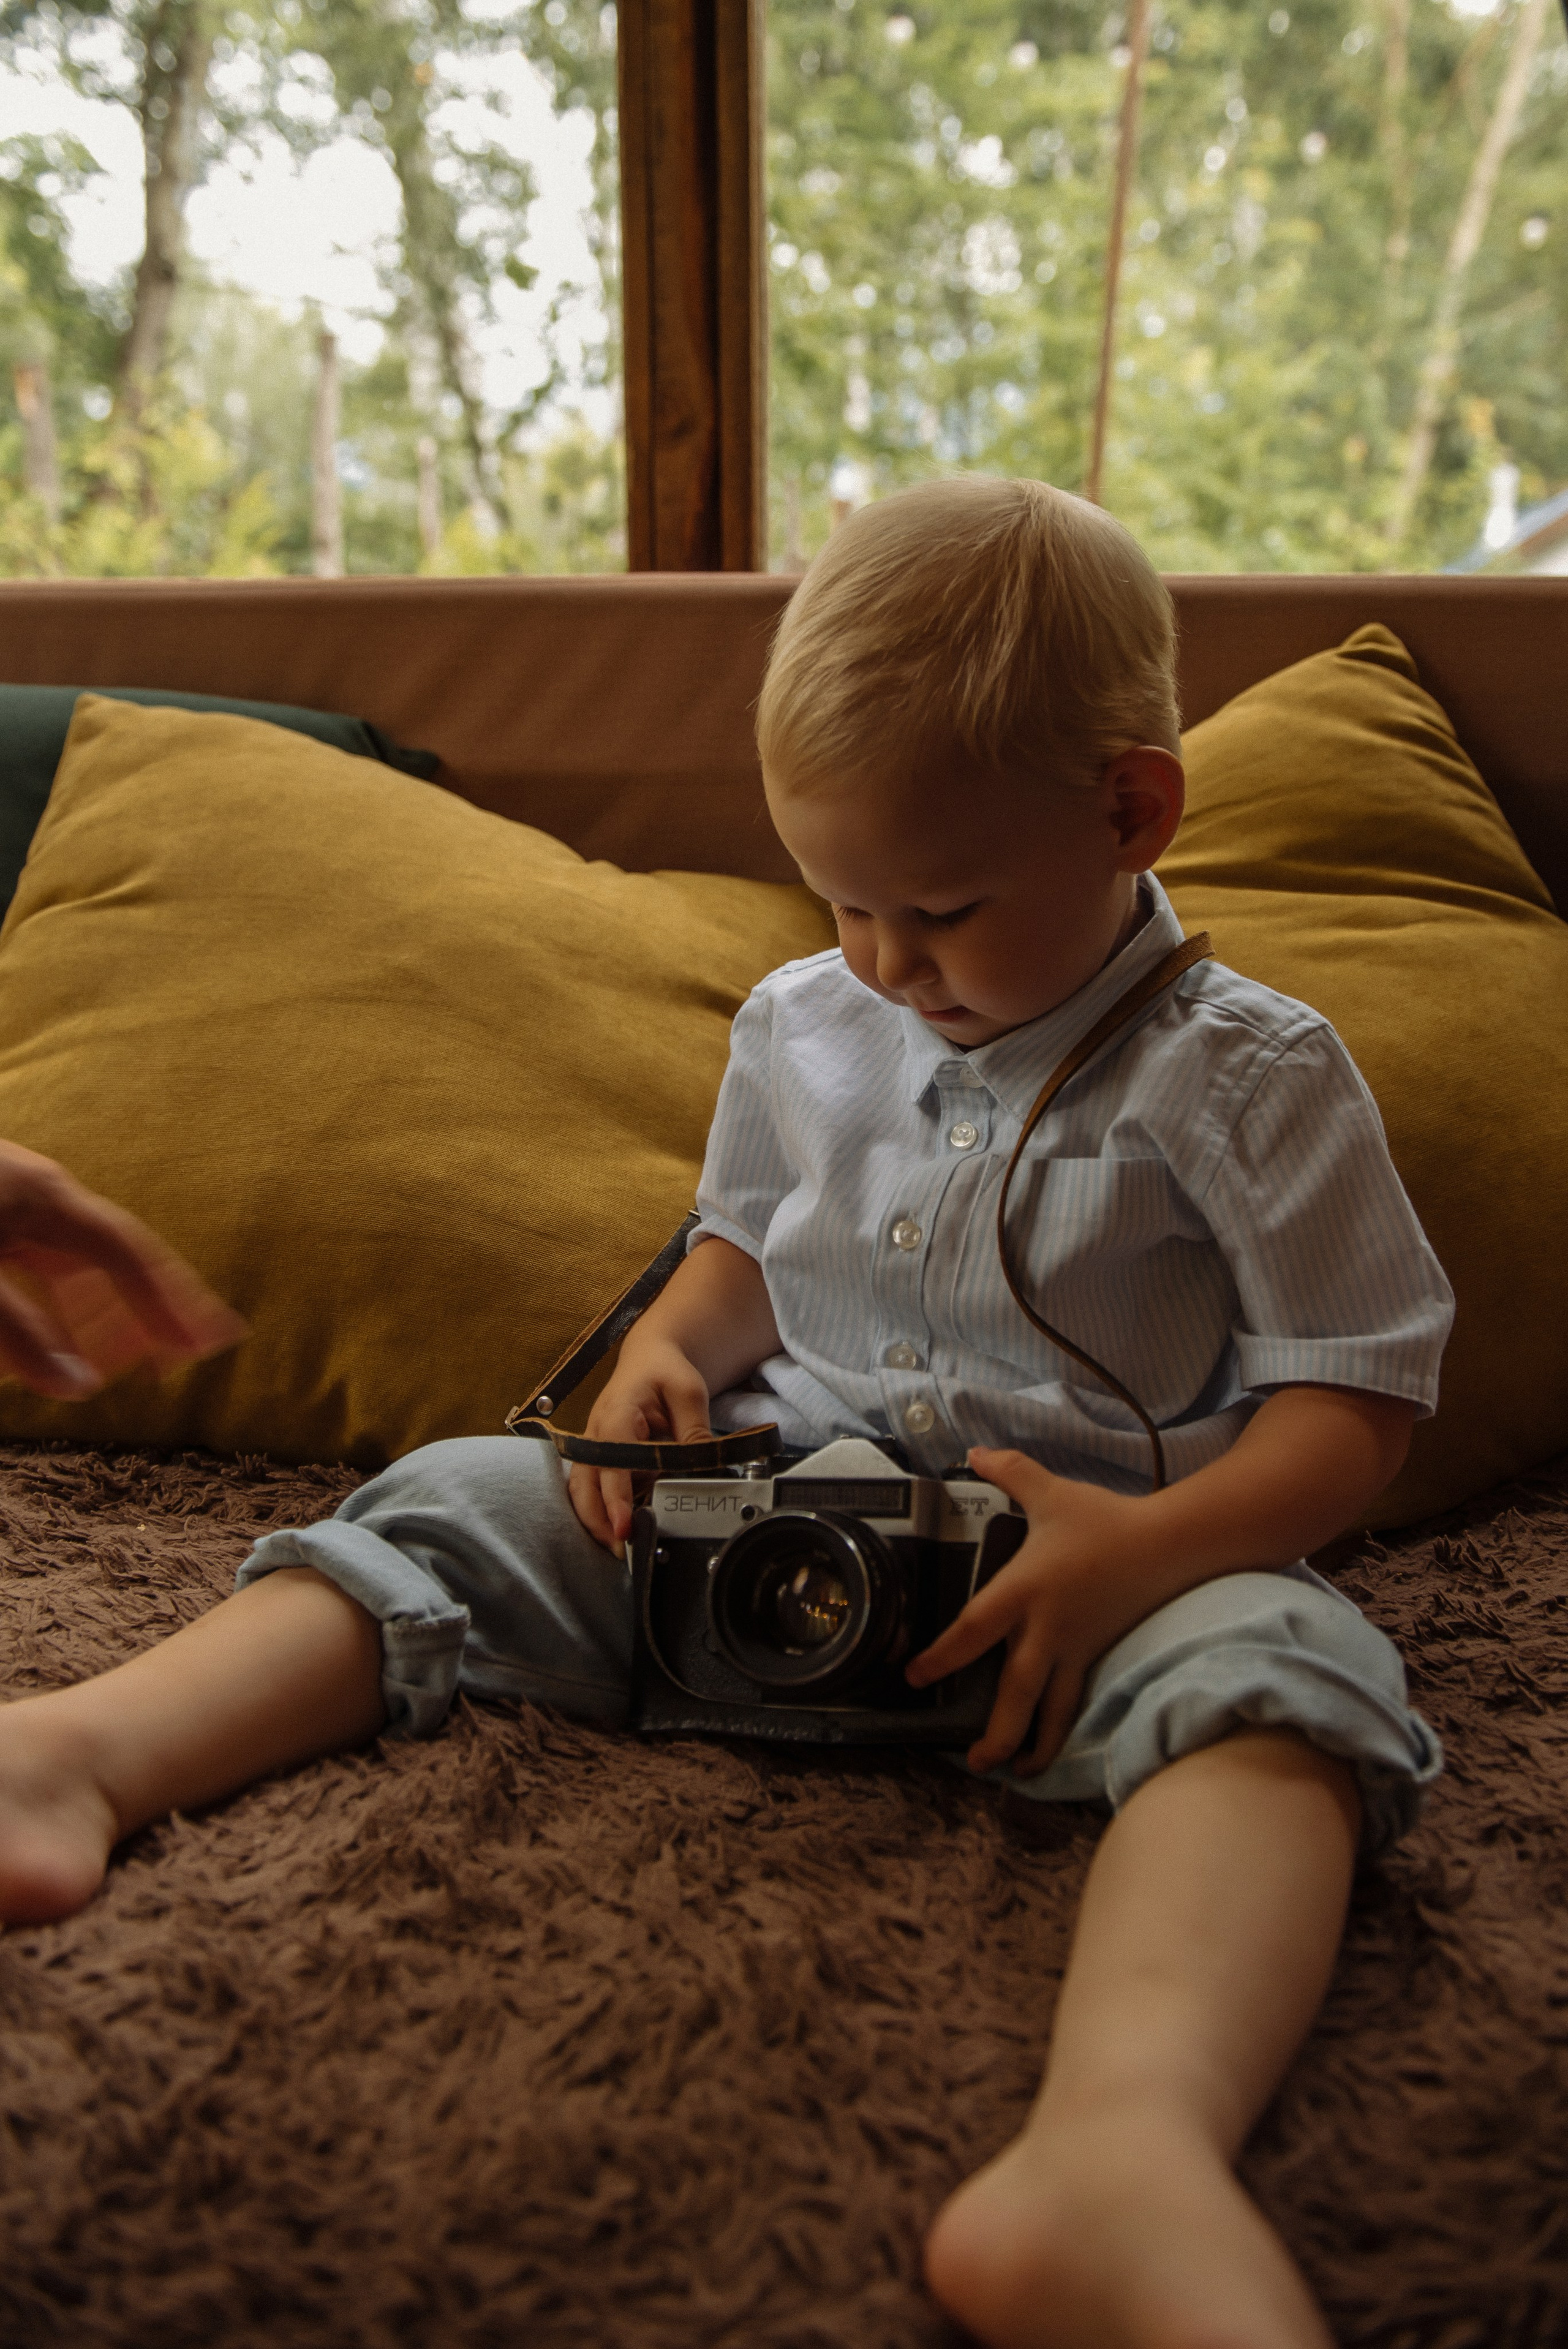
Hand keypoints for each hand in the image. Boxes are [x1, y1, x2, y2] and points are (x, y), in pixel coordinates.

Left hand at [0, 1141, 246, 1398]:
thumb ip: (23, 1333)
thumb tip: (79, 1386)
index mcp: (49, 1199)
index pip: (131, 1256)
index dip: (173, 1300)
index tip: (214, 1339)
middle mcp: (41, 1199)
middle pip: (112, 1263)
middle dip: (147, 1312)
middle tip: (184, 1359)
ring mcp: (14, 1204)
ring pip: (74, 1269)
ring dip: (98, 1317)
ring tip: (118, 1365)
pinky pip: (37, 1267)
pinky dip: (52, 1307)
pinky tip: (53, 1338)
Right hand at [567, 1337, 712, 1555]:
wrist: (649, 1358)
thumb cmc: (665, 1371)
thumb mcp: (688, 1392)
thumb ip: (694, 1430)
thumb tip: (701, 1468)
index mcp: (616, 1414)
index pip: (611, 1460)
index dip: (615, 1497)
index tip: (623, 1528)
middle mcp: (596, 1434)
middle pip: (585, 1484)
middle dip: (598, 1520)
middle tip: (622, 1550)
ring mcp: (594, 1447)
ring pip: (581, 1490)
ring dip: (595, 1520)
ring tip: (618, 1549)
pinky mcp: (599, 1458)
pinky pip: (591, 1489)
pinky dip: (600, 1511)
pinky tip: (618, 1530)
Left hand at [906, 1444, 1163, 1778]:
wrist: (1170, 1544)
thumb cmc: (1107, 1521)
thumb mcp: (1051, 1492)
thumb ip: (1010, 1472)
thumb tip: (974, 1452)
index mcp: (1025, 1590)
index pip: (973, 1630)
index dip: (942, 1657)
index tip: (915, 1677)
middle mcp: (1047, 1628)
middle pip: (1016, 1693)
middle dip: (995, 1733)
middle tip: (975, 1762)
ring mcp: (1077, 1648)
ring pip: (1053, 1710)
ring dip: (1035, 1745)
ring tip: (1017, 1772)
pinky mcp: (1101, 1655)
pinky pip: (1079, 1700)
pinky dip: (1064, 1728)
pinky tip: (1052, 1746)